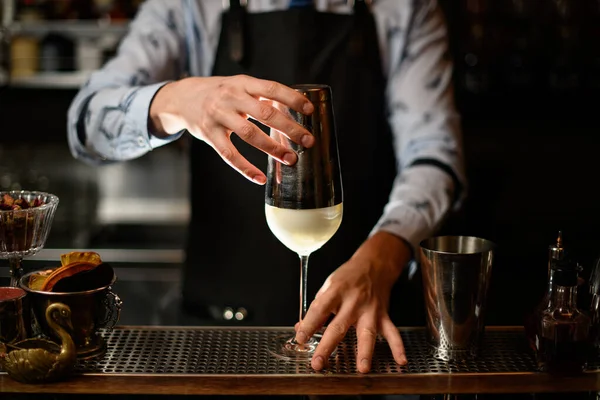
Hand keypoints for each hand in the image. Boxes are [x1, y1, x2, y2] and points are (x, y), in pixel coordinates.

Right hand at [149, 75, 314, 183]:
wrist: (182, 98)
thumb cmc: (219, 93)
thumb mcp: (239, 86)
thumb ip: (261, 96)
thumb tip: (293, 111)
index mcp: (242, 83)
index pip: (272, 88)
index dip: (292, 98)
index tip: (310, 110)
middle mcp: (230, 98)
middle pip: (265, 113)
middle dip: (289, 128)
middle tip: (308, 140)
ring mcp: (218, 116)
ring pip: (250, 134)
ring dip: (272, 148)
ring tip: (291, 159)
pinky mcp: (209, 135)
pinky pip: (229, 155)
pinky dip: (245, 168)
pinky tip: (259, 178)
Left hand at [295, 231, 410, 372]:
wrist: (374, 265)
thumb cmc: (348, 277)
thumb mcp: (328, 286)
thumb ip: (316, 308)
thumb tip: (301, 328)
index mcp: (335, 292)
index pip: (319, 310)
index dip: (308, 325)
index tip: (300, 338)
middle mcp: (353, 302)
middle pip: (338, 327)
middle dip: (327, 346)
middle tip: (318, 363)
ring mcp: (370, 310)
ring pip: (367, 333)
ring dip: (364, 351)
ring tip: (362, 368)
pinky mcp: (383, 315)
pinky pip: (392, 332)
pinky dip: (397, 347)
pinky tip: (400, 361)